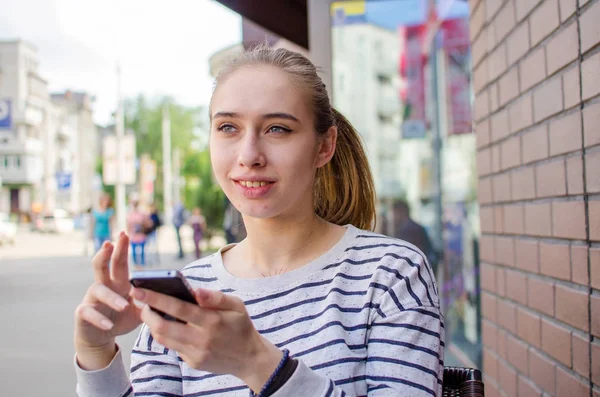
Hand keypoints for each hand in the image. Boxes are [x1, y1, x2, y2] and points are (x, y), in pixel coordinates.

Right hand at [74, 232, 141, 368]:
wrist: (100, 338)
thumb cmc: (120, 319)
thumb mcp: (139, 312)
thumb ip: (151, 304)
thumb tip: (173, 299)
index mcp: (117, 283)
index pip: (119, 262)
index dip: (121, 248)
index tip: (125, 234)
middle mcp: (103, 286)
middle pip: (102, 265)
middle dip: (107, 253)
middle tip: (111, 242)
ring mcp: (91, 299)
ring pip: (97, 289)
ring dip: (111, 297)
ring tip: (124, 306)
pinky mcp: (83, 314)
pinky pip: (88, 312)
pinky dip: (99, 318)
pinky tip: (108, 324)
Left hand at [131, 287, 282, 391]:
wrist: (249, 357)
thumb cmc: (241, 326)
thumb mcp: (236, 305)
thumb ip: (215, 297)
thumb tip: (195, 290)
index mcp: (212, 321)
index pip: (178, 308)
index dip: (155, 298)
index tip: (138, 288)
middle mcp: (201, 339)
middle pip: (163, 327)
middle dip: (146, 313)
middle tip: (138, 300)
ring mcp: (196, 353)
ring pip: (163, 339)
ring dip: (152, 324)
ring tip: (149, 311)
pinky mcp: (193, 363)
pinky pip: (173, 347)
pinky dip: (165, 335)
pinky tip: (165, 324)